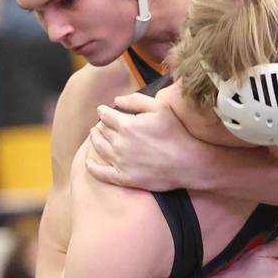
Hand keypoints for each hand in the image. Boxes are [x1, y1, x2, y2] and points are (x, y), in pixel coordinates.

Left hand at [85, 94, 207, 191]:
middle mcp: (119, 143)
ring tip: (95, 135)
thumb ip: (136, 100)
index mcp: (126, 125)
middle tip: (102, 123)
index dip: (103, 111)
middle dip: (100, 124)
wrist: (188, 163)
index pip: (105, 115)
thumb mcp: (160, 108)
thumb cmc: (176, 133)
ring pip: (98, 147)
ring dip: (94, 139)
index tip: (104, 110)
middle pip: (101, 130)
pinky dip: (92, 166)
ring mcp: (120, 162)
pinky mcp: (124, 178)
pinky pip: (101, 173)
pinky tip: (89, 161)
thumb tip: (116, 100)